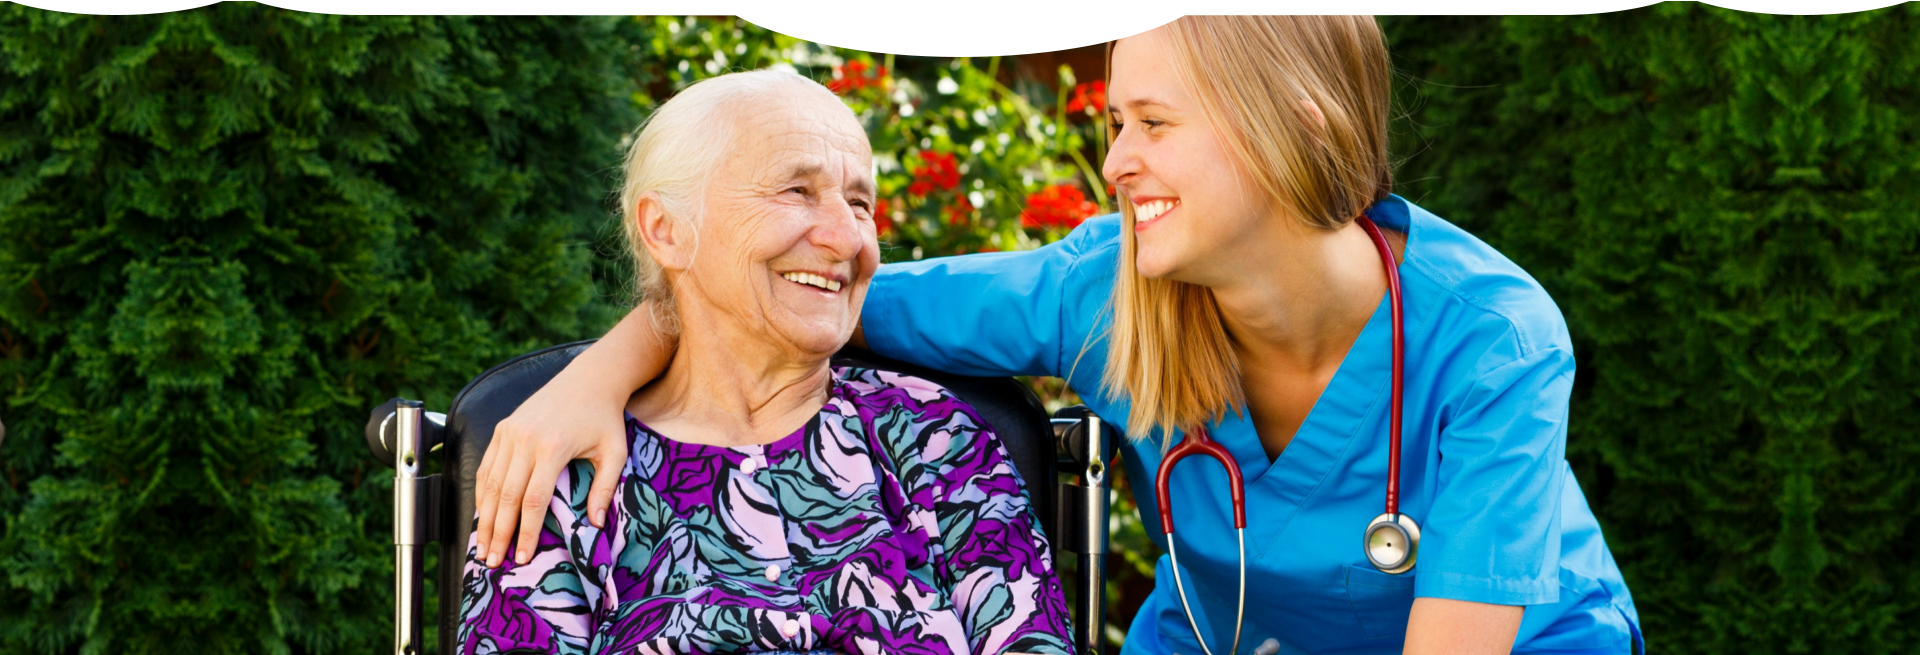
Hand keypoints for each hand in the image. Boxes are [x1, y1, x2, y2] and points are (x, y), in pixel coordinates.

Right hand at [472, 363, 631, 567]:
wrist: (589, 379)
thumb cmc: (605, 418)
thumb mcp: (615, 452)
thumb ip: (605, 488)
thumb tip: (595, 525)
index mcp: (553, 447)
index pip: (534, 500)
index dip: (526, 532)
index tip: (523, 557)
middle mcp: (525, 440)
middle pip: (505, 496)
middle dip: (498, 533)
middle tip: (492, 562)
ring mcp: (509, 432)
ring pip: (489, 483)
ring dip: (484, 518)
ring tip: (483, 546)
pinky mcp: (502, 428)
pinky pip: (486, 467)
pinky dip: (481, 494)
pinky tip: (483, 515)